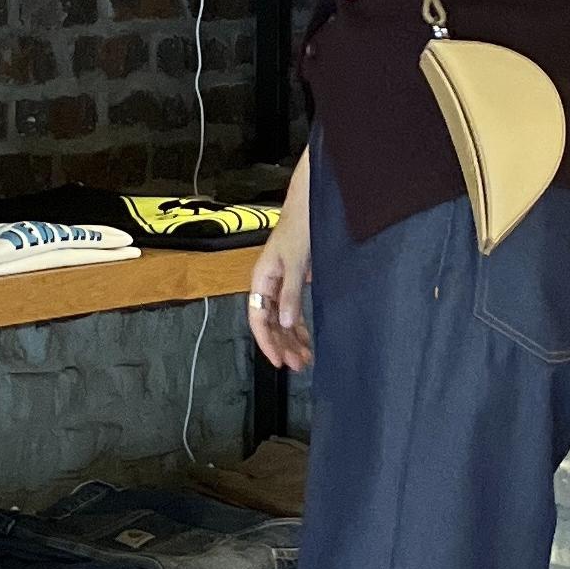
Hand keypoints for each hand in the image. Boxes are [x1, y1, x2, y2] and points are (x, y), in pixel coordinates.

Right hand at [248, 193, 311, 373]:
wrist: (310, 204)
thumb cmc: (299, 227)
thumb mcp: (294, 262)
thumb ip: (291, 293)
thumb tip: (288, 324)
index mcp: (261, 280)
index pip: (259, 318)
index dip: (267, 341)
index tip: (278, 361)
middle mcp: (268, 285)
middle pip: (271, 323)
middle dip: (282, 345)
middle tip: (297, 365)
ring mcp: (280, 285)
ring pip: (282, 320)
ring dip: (291, 340)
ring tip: (304, 358)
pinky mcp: (293, 283)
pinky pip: (292, 311)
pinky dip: (299, 326)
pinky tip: (306, 340)